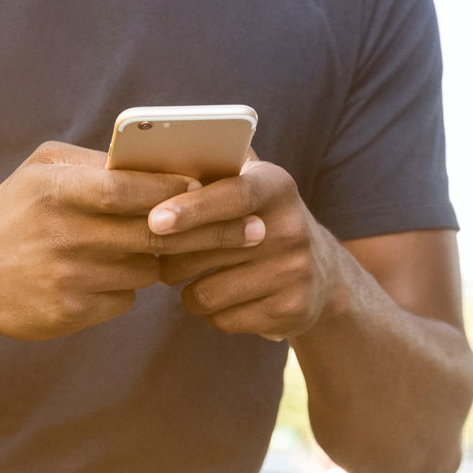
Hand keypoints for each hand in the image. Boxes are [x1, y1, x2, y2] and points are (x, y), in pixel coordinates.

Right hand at [0, 142, 264, 340]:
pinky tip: (109, 277)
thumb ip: (96, 164)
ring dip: (162, 261)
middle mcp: (63, 234)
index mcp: (58, 190)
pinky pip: (124, 299)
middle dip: (210, 233)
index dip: (179, 191)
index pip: (134, 189)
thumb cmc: (13, 213)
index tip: (219, 190)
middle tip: (253, 231)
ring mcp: (67, 277)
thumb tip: (163, 160)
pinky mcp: (69, 313)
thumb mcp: (41, 172)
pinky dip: (126, 288)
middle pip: (155, 235)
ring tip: (172, 250)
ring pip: (146, 270)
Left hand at [153, 158, 344, 340]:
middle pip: (207, 250)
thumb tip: (150, 153)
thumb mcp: (250, 185)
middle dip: (170, 255)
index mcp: (277, 187)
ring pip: (206, 293)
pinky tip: (224, 299)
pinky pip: (221, 319)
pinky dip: (211, 313)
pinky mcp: (291, 310)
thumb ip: (213, 168)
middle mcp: (292, 228)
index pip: (233, 195)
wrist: (322, 275)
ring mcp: (294, 272)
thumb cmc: (260, 222)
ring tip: (196, 277)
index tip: (154, 221)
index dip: (191, 208)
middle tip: (157, 253)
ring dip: (187, 290)